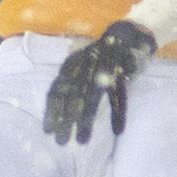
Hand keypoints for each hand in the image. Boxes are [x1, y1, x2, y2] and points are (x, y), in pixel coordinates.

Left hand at [46, 20, 157, 143]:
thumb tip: (56, 110)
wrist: (129, 33)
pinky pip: (119, 94)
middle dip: (65, 120)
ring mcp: (103, 66)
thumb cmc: (100, 56)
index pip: (56, 89)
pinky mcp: (122, 70)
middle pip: (71, 96)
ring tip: (83, 140)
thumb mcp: (82, 67)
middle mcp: (84, 65)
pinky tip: (117, 130)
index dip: (51, 110)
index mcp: (72, 65)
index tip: (47, 131)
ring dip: (86, 119)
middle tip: (62, 142)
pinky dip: (119, 113)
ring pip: (91, 97)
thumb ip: (71, 85)